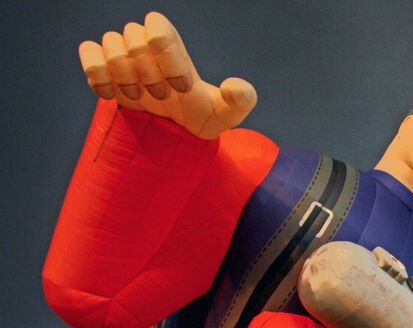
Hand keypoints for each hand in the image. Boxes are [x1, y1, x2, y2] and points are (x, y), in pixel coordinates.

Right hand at [78, 12, 255, 139]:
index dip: (168, 62)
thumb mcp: (225, 113)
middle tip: (163, 98)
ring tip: (141, 98)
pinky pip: (88, 53)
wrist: (171, 128)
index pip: (158, 31)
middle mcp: (144, 38)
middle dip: (149, 77)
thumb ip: (241, 99)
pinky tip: (112, 95)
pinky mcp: (100, 64)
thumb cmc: (199, 114)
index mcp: (171, 40)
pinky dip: (98, 75)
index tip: (182, 88)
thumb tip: (235, 87)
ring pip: (111, 46)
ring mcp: (120, 50)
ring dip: (126, 79)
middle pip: (134, 42)